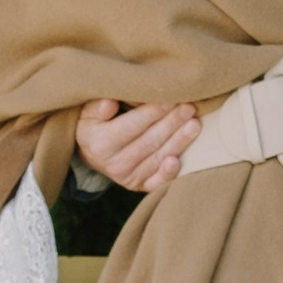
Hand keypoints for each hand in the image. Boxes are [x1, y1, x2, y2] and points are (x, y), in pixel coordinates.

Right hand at [76, 96, 200, 191]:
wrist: (93, 153)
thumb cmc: (96, 124)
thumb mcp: (88, 113)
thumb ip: (97, 107)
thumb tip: (109, 104)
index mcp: (101, 143)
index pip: (132, 125)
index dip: (153, 111)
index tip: (170, 96)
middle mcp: (115, 163)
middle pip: (150, 141)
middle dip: (172, 123)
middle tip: (189, 107)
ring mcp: (128, 177)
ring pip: (158, 158)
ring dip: (179, 141)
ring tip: (195, 124)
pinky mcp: (139, 186)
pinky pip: (156, 182)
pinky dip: (168, 174)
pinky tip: (179, 161)